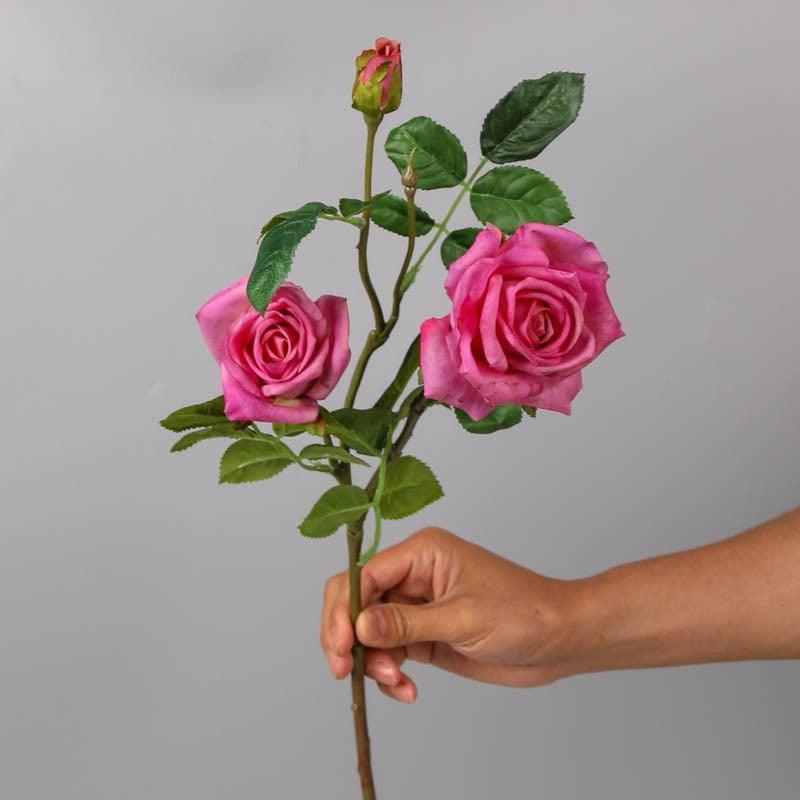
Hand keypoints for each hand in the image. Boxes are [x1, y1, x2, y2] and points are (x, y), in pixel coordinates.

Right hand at [320, 527, 575, 701]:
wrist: (558, 639)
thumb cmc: (523, 613)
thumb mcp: (462, 619)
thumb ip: (406, 624)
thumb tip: (357, 627)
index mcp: (421, 553)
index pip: (363, 575)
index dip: (344, 611)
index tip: (340, 648)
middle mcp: (412, 575)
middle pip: (356, 601)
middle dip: (346, 637)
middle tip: (346, 672)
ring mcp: (416, 606)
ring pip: (367, 632)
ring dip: (373, 662)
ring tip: (398, 683)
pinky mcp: (422, 635)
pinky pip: (388, 653)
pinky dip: (389, 675)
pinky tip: (407, 691)